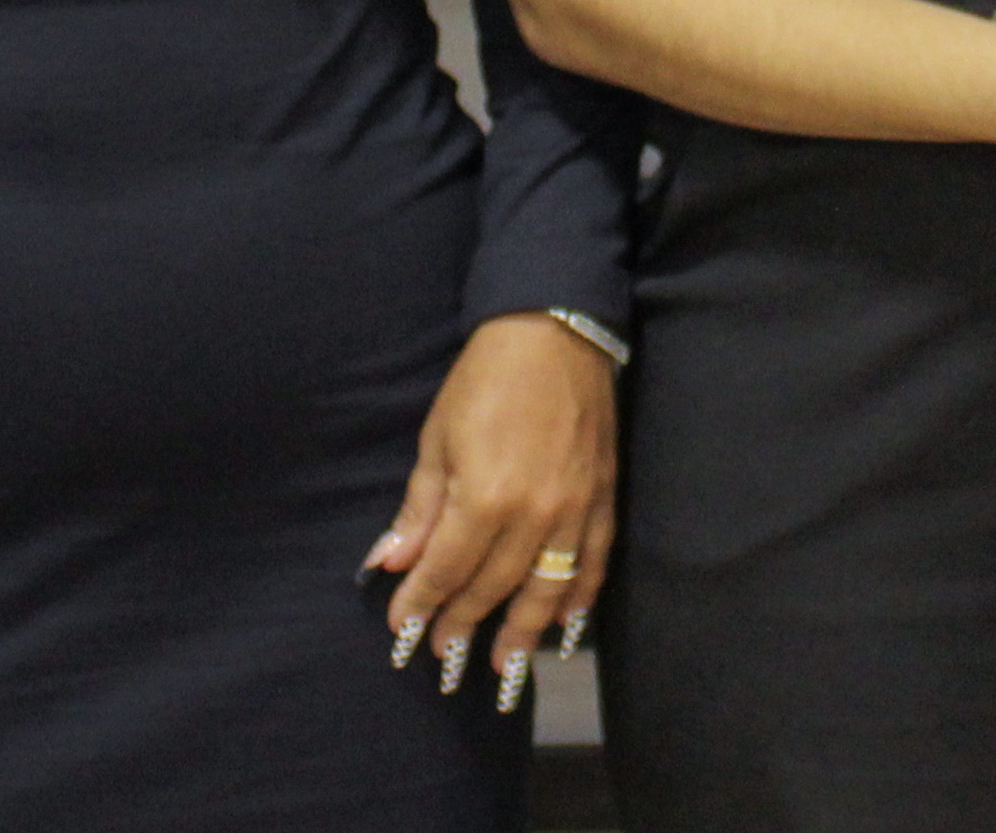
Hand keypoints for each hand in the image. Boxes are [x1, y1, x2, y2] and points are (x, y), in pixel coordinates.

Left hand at [372, 312, 618, 710]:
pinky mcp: (603, 499)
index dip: (421, 603)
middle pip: (492, 587)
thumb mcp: (437, 438)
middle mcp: (533, 515)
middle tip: (442, 654)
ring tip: (502, 665)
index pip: (447, 570)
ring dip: (521, 631)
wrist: (556, 330)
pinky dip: (579, 598)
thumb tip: (392, 562)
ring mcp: (575, 511)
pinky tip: (565, 626)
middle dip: (462, 623)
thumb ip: (420, 509)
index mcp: (485, 498)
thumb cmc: (485, 379)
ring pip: (546, 589)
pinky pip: (593, 563)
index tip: (402, 631)